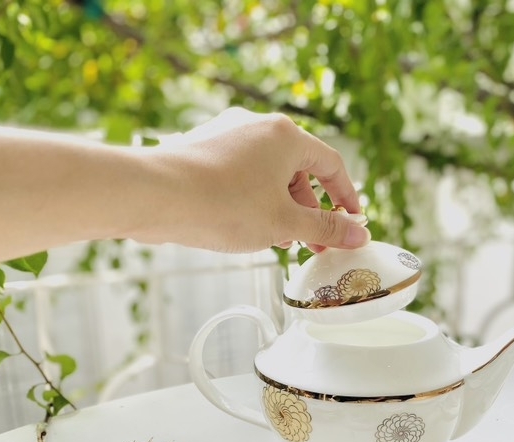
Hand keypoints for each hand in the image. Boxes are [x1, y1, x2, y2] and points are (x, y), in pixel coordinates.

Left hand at [148, 108, 370, 252]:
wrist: (154, 196)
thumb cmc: (221, 204)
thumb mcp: (285, 223)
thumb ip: (326, 229)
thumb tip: (358, 234)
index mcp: (285, 135)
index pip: (331, 164)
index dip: (346, 197)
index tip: (352, 223)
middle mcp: (256, 127)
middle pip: (299, 170)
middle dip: (309, 210)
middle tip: (315, 243)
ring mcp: (226, 136)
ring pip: (268, 175)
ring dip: (281, 208)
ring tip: (280, 240)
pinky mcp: (203, 150)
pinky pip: (241, 175)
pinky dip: (254, 200)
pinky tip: (248, 228)